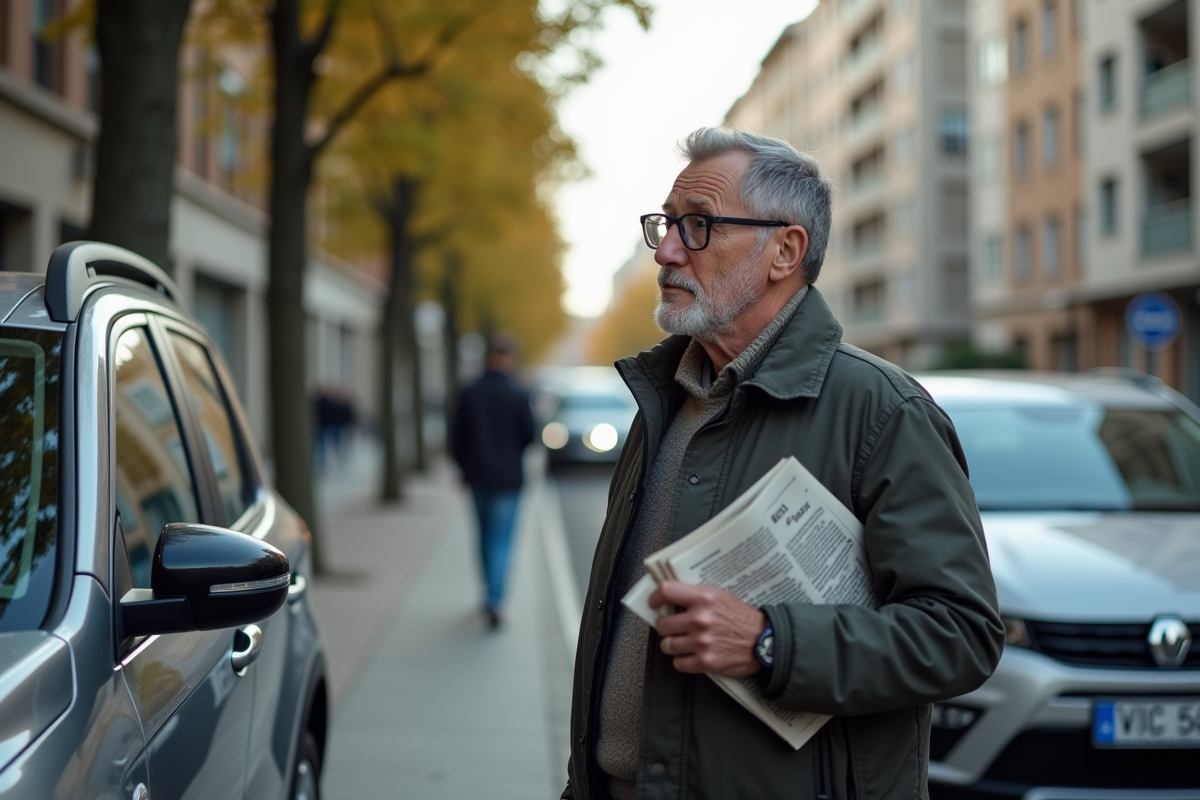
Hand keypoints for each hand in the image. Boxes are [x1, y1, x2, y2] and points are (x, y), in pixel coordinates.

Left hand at [649, 581, 765, 677]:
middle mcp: (700, 619)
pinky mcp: (705, 662)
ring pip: (667, 645)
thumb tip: (672, 598)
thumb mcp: (720, 596)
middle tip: (676, 628)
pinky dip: (682, 660)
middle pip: (663, 624)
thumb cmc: (742, 618)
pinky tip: (691, 655)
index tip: (654, 603)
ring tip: (684, 642)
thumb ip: (697, 596)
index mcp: (703, 598)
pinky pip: (678, 663)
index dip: (655, 597)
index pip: (667, 591)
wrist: (764, 641)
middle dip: (667, 627)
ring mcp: (701, 642)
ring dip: (673, 645)